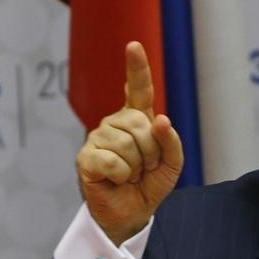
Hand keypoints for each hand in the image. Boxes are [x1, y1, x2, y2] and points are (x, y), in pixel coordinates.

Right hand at [76, 41, 183, 244]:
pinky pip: (112, 160)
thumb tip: (161, 120)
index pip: (138, 90)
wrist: (132, 212)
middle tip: (145, 168)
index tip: (134, 45)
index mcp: (137, 120)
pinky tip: (116, 180)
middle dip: (152, 151)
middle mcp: (115, 123)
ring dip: (138, 166)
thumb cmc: (150, 185)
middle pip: (141, 123)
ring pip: (128, 143)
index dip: (136, 68)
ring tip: (131, 175)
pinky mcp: (86, 157)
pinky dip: (122, 175)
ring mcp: (98, 138)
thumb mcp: (172, 164)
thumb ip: (172, 142)